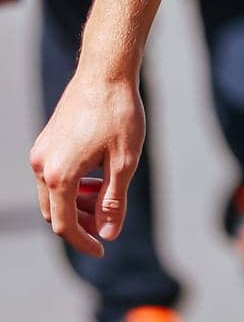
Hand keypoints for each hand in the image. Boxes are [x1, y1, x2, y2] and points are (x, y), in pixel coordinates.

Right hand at [29, 71, 144, 256]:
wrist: (106, 71)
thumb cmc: (119, 114)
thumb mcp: (124, 162)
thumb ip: (114, 202)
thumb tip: (109, 234)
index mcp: (60, 175)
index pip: (64, 225)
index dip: (84, 242)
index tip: (103, 250)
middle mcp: (43, 164)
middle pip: (55, 211)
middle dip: (80, 222)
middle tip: (108, 221)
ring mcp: (42, 150)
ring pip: (54, 192)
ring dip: (77, 202)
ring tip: (107, 194)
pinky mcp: (47, 138)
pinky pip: (55, 172)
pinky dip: (73, 182)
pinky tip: (98, 174)